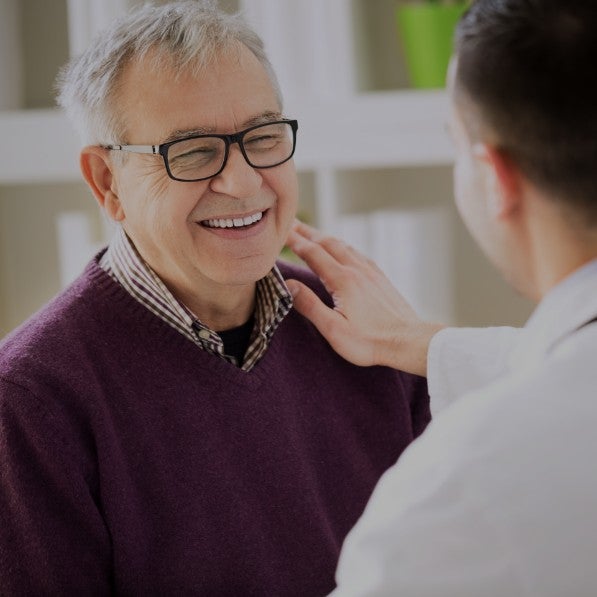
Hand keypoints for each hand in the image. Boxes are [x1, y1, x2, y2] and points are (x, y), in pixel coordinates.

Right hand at [285, 221, 444, 375]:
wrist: (408, 341)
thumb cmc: (370, 342)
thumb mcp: (334, 329)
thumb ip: (310, 306)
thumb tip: (289, 285)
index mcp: (342, 280)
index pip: (312, 253)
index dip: (294, 241)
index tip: (280, 232)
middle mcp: (356, 270)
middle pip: (327, 243)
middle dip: (307, 232)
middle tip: (291, 224)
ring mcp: (370, 272)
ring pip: (343, 246)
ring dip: (324, 237)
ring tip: (312, 233)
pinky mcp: (380, 278)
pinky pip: (357, 253)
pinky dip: (343, 245)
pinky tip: (343, 249)